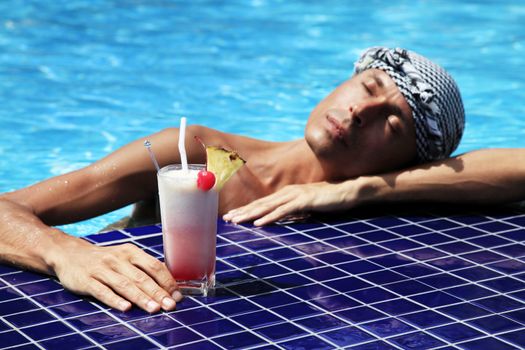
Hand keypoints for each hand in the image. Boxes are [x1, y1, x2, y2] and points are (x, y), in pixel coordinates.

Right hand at [50, 237, 181, 312]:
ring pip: (125, 285)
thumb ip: (143, 269)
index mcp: (131, 252)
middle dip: (158, 293)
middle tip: (170, 305)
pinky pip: (103, 291)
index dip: (167, 281)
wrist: (70, 254)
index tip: (177, 295)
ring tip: (154, 309)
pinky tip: (126, 308)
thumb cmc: (105, 259)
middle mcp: (118, 259)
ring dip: (141, 298)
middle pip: (142, 277)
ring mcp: (102, 269)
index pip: (154, 266)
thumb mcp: (125, 257)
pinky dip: (115, 300)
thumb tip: (168, 287)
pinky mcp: (87, 280)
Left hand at [223, 181, 358, 225]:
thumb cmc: (328, 200)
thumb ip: (294, 211)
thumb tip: (282, 219)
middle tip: (227, 219)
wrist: (346, 192)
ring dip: (251, 214)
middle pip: (261, 203)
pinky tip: (259, 223)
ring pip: (268, 206)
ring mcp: (295, 195)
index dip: (247, 209)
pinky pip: (283, 211)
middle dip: (243, 211)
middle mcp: (288, 192)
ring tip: (237, 221)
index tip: (233, 216)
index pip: (263, 203)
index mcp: (287, 193)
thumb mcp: (307, 207)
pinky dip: (269, 217)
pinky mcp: (303, 201)